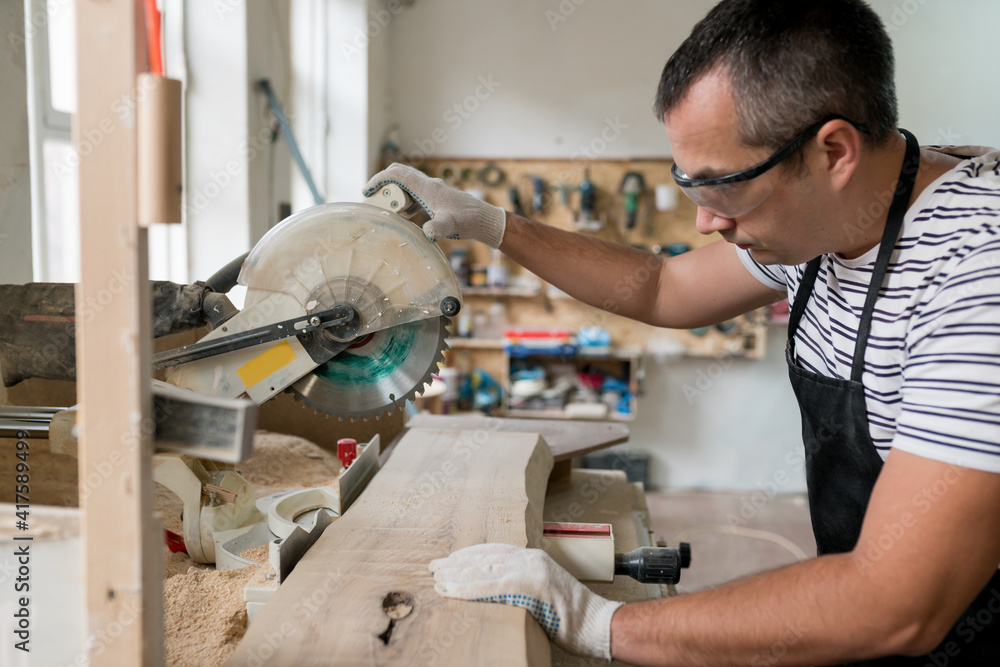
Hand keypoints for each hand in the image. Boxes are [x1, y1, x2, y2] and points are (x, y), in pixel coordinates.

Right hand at [363, 163, 507, 247]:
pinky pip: (414, 194)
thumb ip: (438, 228)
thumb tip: (428, 232)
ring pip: (406, 184)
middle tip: (374, 200)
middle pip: (399, 174)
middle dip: (383, 184)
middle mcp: (428, 185)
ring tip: (387, 211)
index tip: (366, 191)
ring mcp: (432, 191)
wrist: (484, 220)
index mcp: (427, 187)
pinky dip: (405, 201)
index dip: (378, 179)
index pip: (397, 174)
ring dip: (394, 194)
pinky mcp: (436, 198)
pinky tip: (405, 216)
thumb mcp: (450, 226)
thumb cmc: (468, 221)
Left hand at [429, 543, 622, 659]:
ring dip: (455, 575)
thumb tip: (496, 590)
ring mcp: (529, 570)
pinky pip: (489, 585)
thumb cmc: (574, 616)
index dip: (469, 555)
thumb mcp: (545, 591)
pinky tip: (450, 591)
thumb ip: (522, 584)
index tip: (450, 560)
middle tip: (434, 568)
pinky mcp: (529, 586)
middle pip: (483, 557)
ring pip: (482, 569)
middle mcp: (529, 559)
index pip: (493, 551)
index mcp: (533, 558)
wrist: (598, 623)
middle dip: (456, 563)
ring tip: (436, 580)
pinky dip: (466, 588)